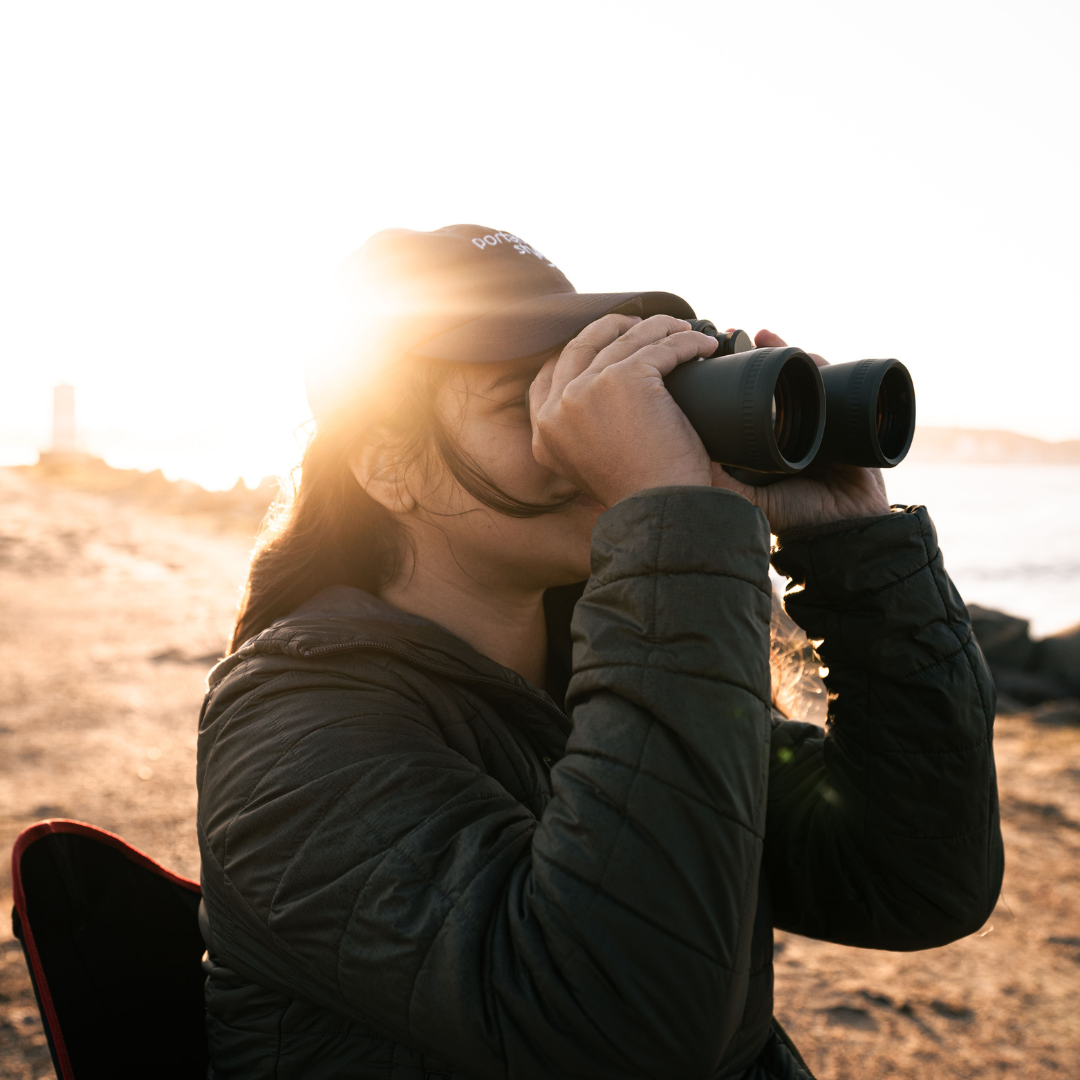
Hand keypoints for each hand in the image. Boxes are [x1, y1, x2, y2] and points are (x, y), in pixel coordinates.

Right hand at [530, 314, 717, 507]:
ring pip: (626, 339)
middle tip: (643, 327)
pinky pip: (661, 347)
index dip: (578, 352)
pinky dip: (687, 341)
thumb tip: (599, 410)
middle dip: (613, 327)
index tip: (605, 344)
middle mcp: (557, 407)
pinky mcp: (626, 378)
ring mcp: (588, 389)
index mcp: (543, 432)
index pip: (548, 375)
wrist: (659, 512)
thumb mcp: (588, 468)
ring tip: (682, 330)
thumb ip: (581, 436)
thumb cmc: (639, 496)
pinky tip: (703, 345)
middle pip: (582, 344)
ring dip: (659, 328)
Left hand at [710, 329, 891, 533]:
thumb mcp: (749, 500)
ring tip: (750, 334)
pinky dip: (811, 361)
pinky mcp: (841, 412)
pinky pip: (825, 377)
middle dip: (745, 359)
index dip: (724, 384)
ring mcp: (814, 417)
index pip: (738, 406)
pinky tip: (788, 344)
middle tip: (726, 339)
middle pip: (763, 384)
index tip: (704, 364)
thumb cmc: (800, 517)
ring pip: (790, 376)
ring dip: (773, 351)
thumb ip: (720, 483)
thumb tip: (684, 454)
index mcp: (760, 443)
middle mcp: (785, 426)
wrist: (849, 525)